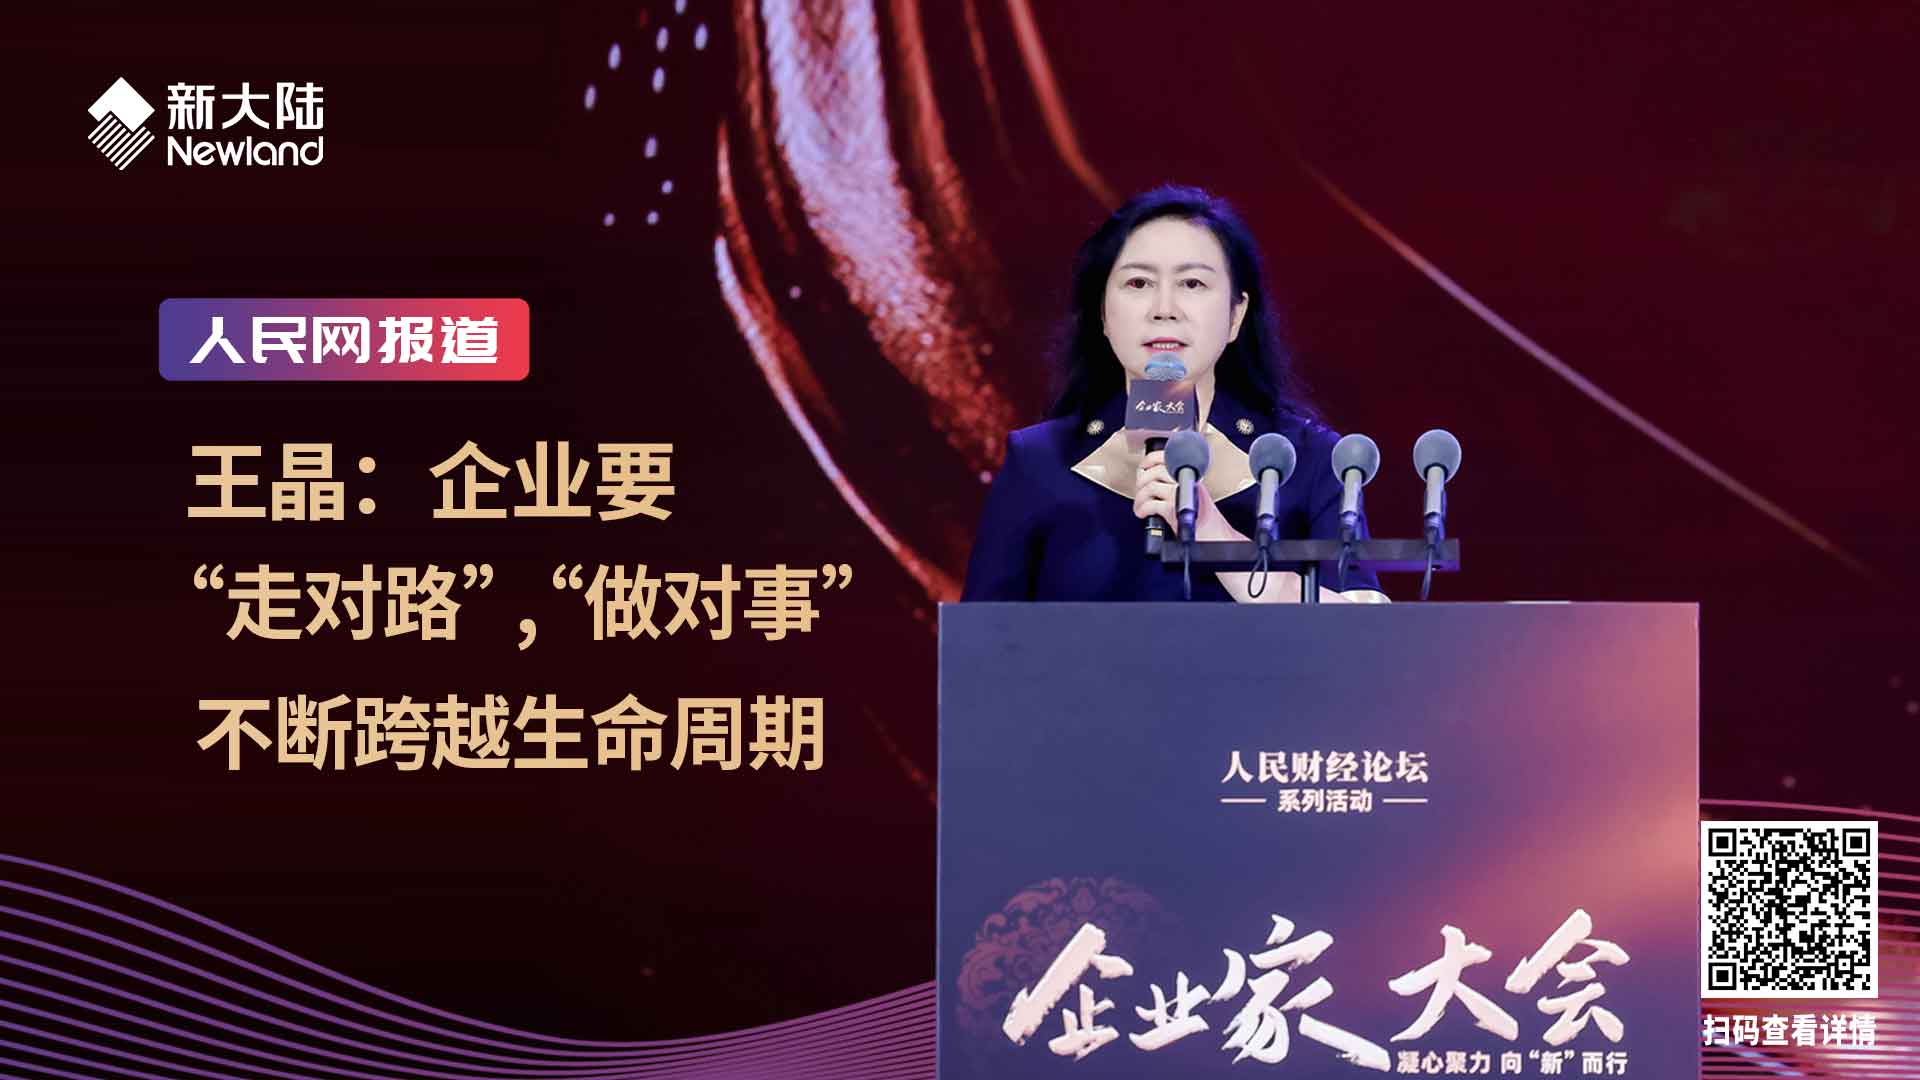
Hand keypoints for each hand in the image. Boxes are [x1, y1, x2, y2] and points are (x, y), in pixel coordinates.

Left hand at [1133, 449, 1247, 542]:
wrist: (1218, 537)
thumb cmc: (1204, 521)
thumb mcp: (1193, 495)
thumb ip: (1177, 484)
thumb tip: (1151, 480)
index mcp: (1192, 476)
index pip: (1168, 457)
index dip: (1150, 459)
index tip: (1143, 467)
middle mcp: (1187, 482)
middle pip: (1156, 470)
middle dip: (1142, 481)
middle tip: (1140, 491)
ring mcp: (1181, 495)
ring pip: (1150, 486)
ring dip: (1140, 497)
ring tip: (1140, 506)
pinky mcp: (1175, 510)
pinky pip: (1151, 504)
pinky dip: (1142, 509)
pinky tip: (1143, 514)